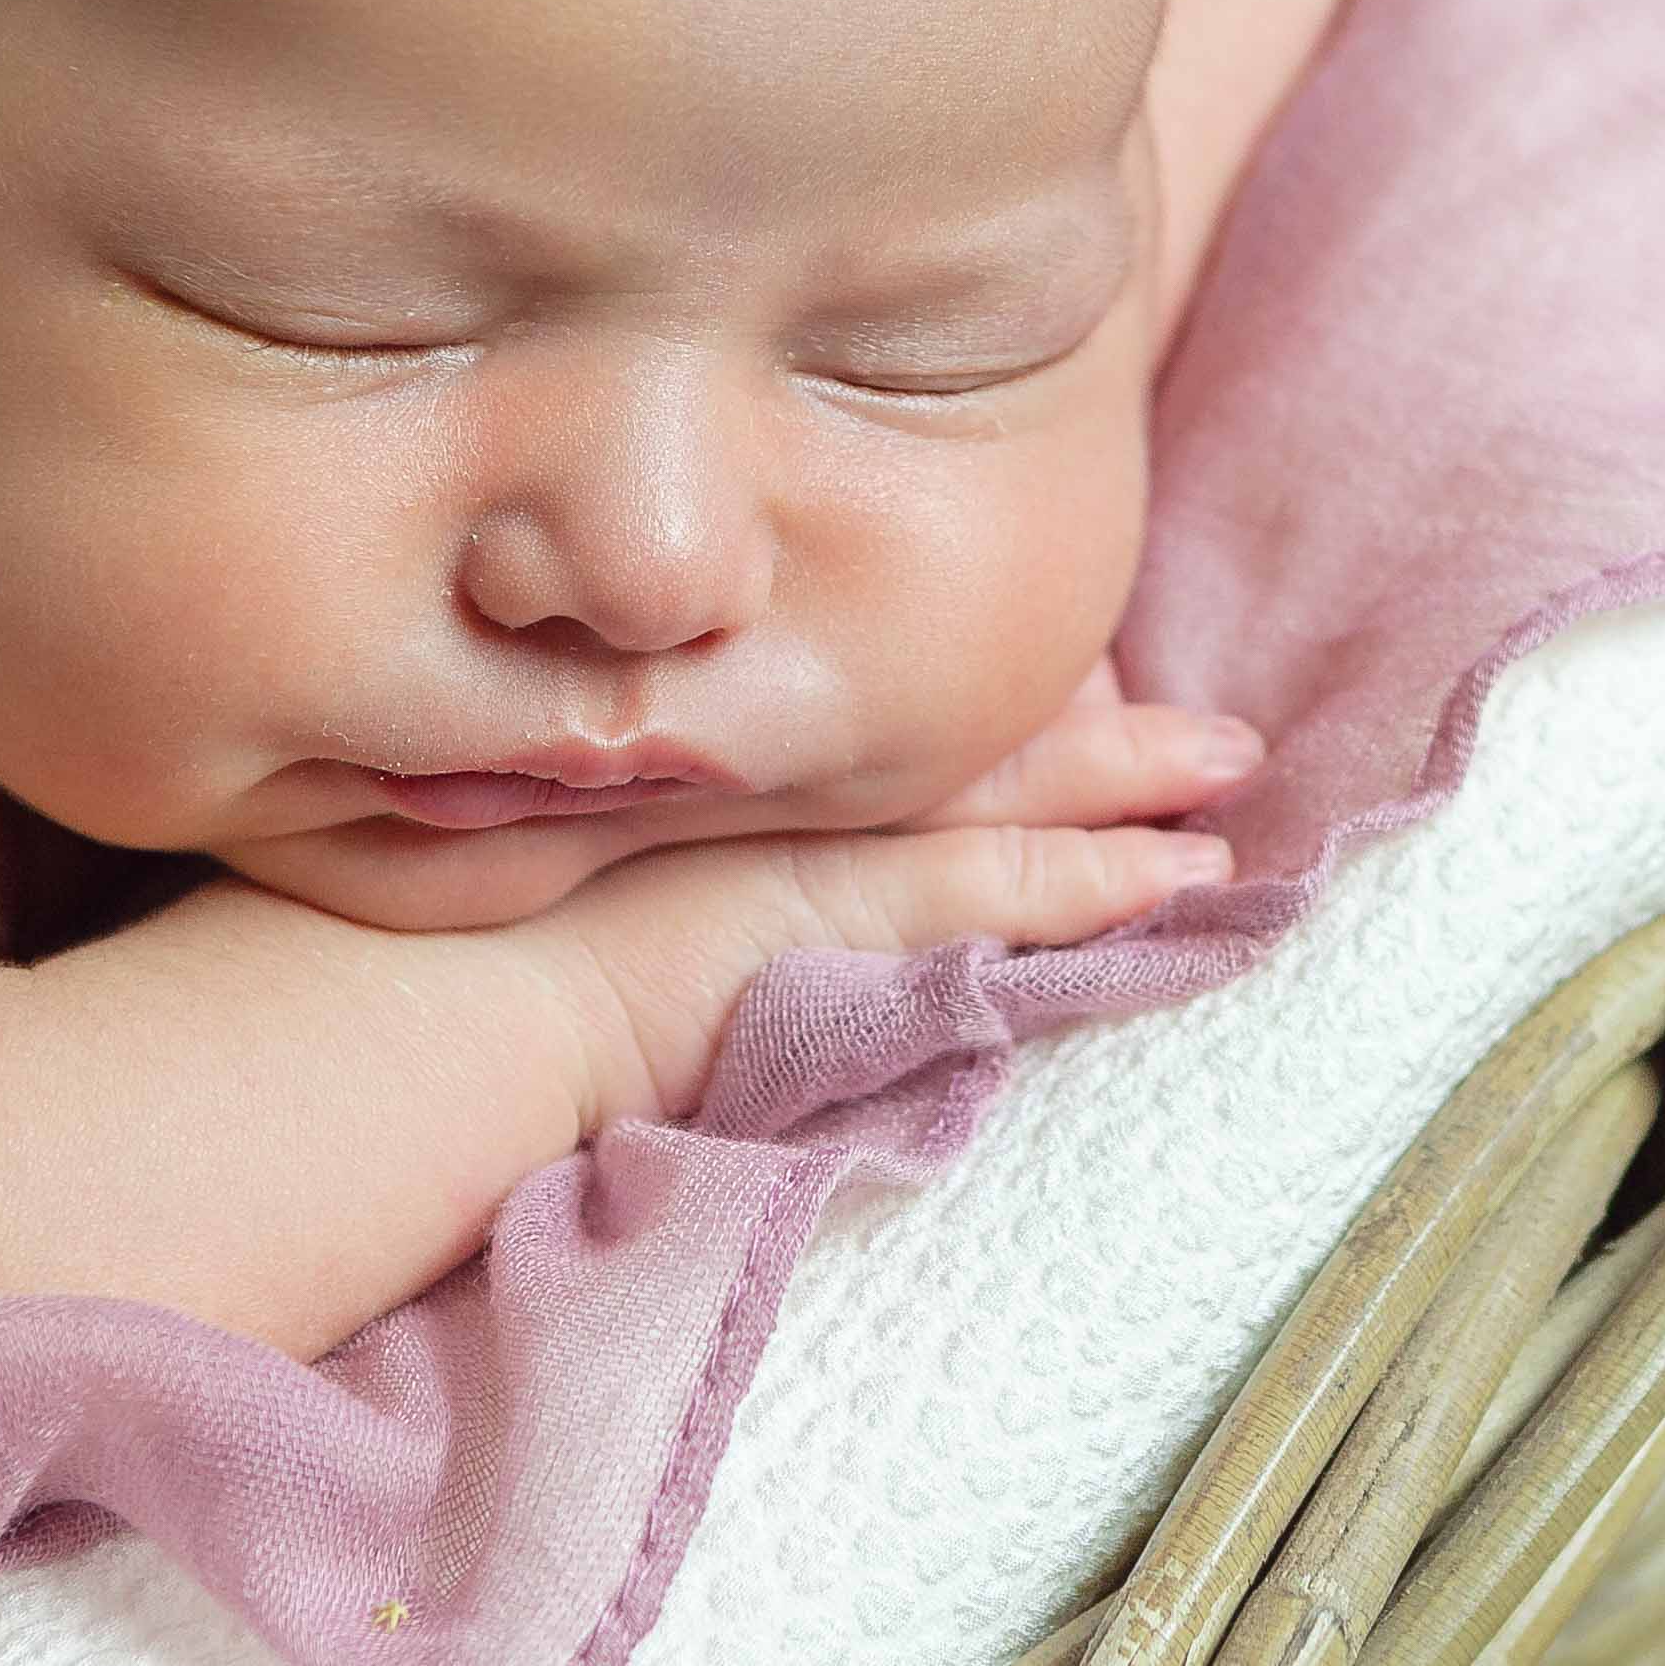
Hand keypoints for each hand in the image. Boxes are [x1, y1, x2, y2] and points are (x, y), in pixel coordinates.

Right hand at [515, 699, 1265, 1133]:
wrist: (437, 991)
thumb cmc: (449, 926)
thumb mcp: (524, 841)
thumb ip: (582, 803)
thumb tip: (592, 794)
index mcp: (719, 747)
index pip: (881, 701)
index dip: (981, 692)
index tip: (1063, 674)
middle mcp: (784, 770)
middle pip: (970, 726)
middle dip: (1088, 713)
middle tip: (1195, 709)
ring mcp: (823, 838)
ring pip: (1013, 788)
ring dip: (1130, 775)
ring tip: (1227, 765)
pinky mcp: (852, 916)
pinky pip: (1009, 891)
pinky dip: (1102, 879)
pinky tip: (1185, 874)